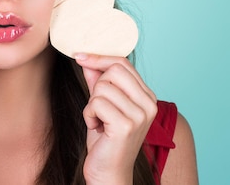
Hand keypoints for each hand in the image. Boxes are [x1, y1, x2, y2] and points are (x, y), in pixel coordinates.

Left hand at [75, 54, 157, 184]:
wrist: (108, 172)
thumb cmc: (105, 139)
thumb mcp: (102, 104)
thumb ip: (98, 81)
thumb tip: (87, 58)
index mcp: (147, 97)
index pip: (123, 63)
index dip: (100, 58)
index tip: (80, 56)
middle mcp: (149, 104)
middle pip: (113, 70)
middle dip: (97, 86)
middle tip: (98, 108)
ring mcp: (140, 115)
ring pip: (102, 88)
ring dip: (91, 105)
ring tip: (99, 121)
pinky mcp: (126, 125)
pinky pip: (96, 103)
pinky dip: (89, 115)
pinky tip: (97, 128)